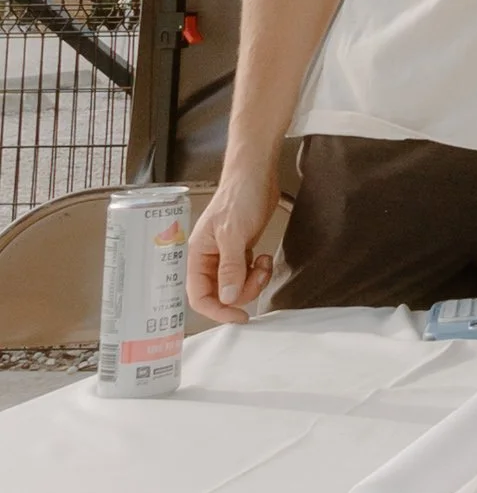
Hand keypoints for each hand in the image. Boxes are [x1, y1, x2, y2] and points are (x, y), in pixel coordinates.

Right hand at [185, 165, 281, 322]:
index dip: (217, 310)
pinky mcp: (241, 251)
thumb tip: (226, 297)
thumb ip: (229, 268)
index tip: (239, 316)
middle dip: (243, 291)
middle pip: (221, 295)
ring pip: (236, 287)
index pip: (198, 296)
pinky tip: (263, 256)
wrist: (256, 175)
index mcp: (196, 256)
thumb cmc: (238, 196)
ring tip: (262, 261)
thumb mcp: (233, 234)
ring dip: (254, 281)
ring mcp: (225, 256)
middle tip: (257, 275)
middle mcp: (208, 259)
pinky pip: (247, 275)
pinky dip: (258, 272)